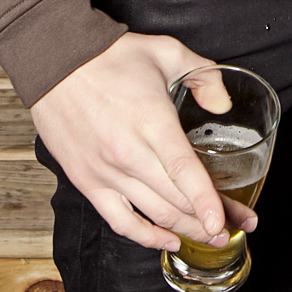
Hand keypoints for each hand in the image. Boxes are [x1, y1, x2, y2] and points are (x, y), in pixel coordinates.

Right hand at [30, 33, 254, 252]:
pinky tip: (168, 239)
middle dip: (210, 220)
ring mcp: (105, 172)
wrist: (56, 61)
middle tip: (235, 226)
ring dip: (185, 230)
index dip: (207, 202)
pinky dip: (145, 236)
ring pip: (153, 214)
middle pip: (175, 199)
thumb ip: (204, 75)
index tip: (224, 222)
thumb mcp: (167, 51)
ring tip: (211, 238)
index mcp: (151, 121)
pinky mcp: (87, 182)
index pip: (183, 171)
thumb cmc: (110, 57)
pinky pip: (119, 221)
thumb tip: (222, 105)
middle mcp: (128, 153)